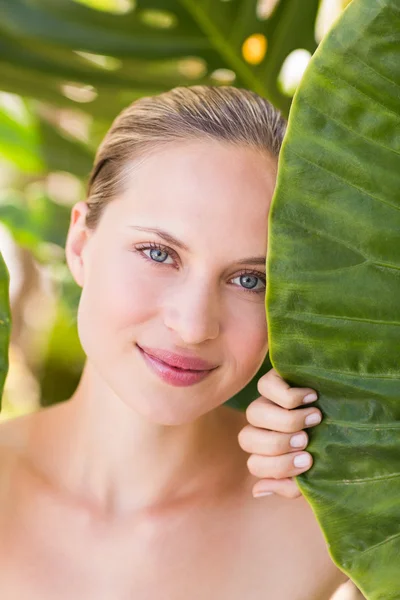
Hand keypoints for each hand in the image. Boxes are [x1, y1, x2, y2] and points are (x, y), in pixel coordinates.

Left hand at [238, 368, 321, 498]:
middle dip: (278, 444)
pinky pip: (266, 386)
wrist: (350, 409)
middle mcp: (261, 427)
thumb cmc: (332, 445)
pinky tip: (311, 397)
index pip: (255, 464)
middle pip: (247, 439)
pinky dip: (289, 395)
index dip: (278, 466)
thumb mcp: (315, 471)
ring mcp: (264, 402)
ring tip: (314, 418)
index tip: (309, 460)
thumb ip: (289, 485)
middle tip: (306, 440)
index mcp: (266, 452)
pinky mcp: (273, 379)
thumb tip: (258, 490)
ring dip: (286, 420)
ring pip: (254, 413)